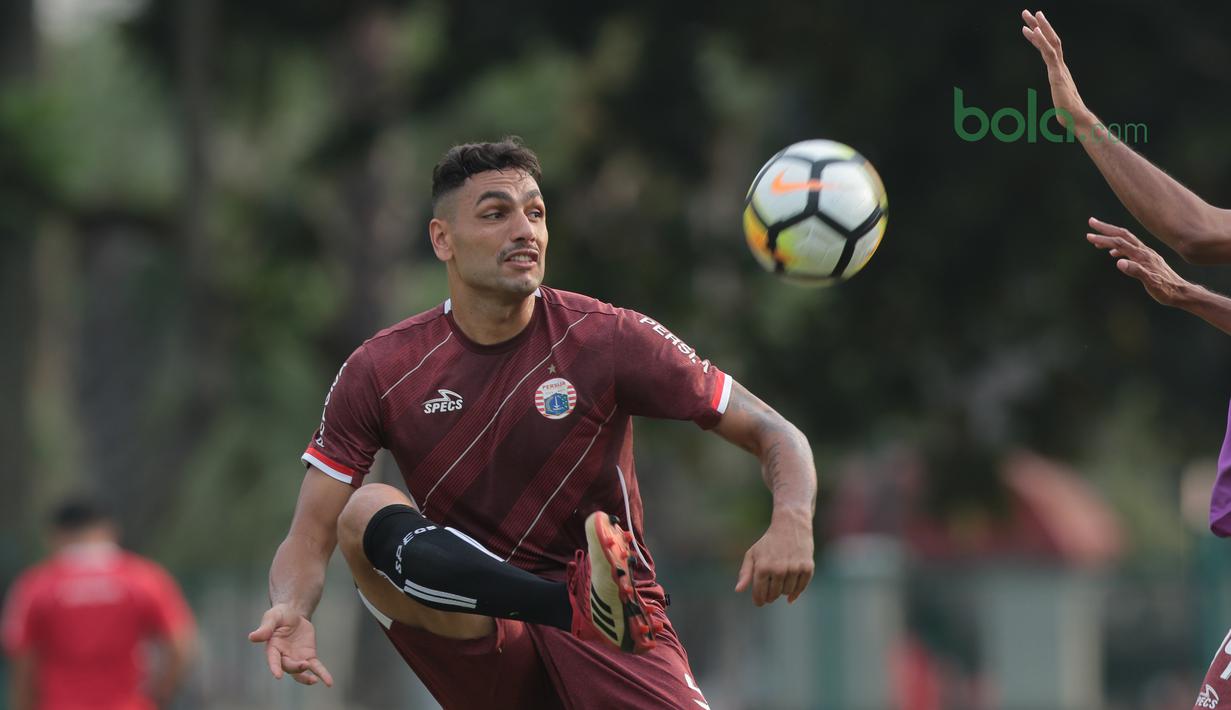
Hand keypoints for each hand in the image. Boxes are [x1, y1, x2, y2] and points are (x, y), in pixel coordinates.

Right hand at [248, 604, 333, 686]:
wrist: (294, 613)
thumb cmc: (280, 615)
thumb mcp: (272, 617)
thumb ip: (265, 628)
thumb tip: (252, 637)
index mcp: (272, 648)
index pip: (273, 659)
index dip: (274, 667)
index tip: (277, 675)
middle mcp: (283, 656)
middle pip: (288, 666)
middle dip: (296, 667)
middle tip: (304, 664)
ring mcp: (296, 658)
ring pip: (300, 672)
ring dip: (306, 678)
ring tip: (314, 680)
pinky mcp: (308, 656)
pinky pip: (315, 667)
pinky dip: (322, 674)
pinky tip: (328, 682)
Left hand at [734, 514, 814, 605]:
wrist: (791, 525)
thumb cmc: (768, 542)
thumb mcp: (752, 554)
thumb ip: (745, 573)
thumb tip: (738, 591)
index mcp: (763, 567)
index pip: (759, 593)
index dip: (759, 600)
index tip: (759, 602)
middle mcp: (778, 569)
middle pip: (774, 595)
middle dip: (770, 596)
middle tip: (770, 592)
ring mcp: (794, 569)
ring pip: (787, 592)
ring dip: (783, 591)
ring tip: (780, 582)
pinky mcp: (807, 568)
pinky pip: (801, 588)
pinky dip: (796, 593)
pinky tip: (791, 595)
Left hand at [1020, 9, 1092, 130]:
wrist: (1077, 119)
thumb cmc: (1068, 113)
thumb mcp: (1059, 100)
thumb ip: (1058, 97)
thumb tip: (1058, 107)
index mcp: (1059, 70)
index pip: (1050, 48)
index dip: (1041, 36)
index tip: (1032, 25)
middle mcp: (1060, 66)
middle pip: (1050, 39)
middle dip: (1038, 25)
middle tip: (1027, 12)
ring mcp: (1059, 68)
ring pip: (1050, 42)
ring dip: (1039, 27)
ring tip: (1030, 15)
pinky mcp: (1057, 74)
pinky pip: (1049, 53)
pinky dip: (1042, 40)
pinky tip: (1034, 31)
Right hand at [1087, 217, 1189, 305]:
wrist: (1181, 292)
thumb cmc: (1166, 290)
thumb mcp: (1151, 283)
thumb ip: (1135, 271)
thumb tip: (1118, 261)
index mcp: (1142, 256)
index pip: (1119, 243)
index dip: (1103, 239)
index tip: (1088, 235)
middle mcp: (1144, 252)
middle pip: (1122, 235)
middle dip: (1106, 228)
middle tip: (1091, 221)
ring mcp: (1146, 255)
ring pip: (1126, 240)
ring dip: (1111, 236)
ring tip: (1098, 237)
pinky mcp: (1148, 260)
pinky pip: (1130, 249)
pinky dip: (1118, 247)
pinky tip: (1113, 253)